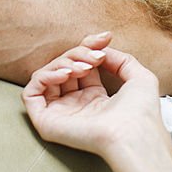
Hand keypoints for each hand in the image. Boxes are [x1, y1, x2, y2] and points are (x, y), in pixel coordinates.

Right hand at [22, 32, 163, 158]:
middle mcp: (75, 105)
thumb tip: (100, 49)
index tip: (105, 39)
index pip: (80, 65)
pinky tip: (65, 75)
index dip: (88, 47)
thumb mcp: (138, 76)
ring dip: (63, 63)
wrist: (133, 133)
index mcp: (94, 98)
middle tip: (95, 57)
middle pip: (63, 66)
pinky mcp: (46, 121)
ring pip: (46, 75)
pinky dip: (44, 76)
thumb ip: (119, 59)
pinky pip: (31, 92)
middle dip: (78, 53)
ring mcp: (60, 113)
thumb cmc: (141, 112)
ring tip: (83, 69)